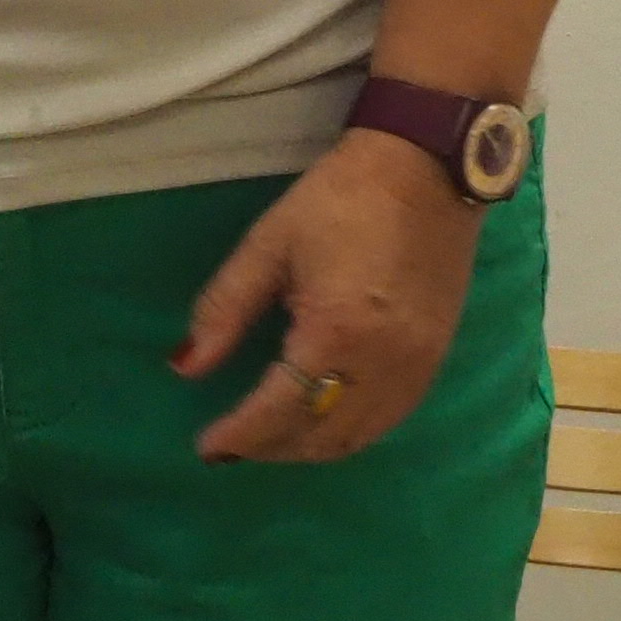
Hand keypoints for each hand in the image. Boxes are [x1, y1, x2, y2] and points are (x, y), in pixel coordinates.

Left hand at [176, 128, 479, 462]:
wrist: (425, 171)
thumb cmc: (339, 200)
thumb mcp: (268, 245)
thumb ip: (224, 309)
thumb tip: (185, 366)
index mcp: (337, 332)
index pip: (280, 407)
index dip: (241, 433)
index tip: (207, 447)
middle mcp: (383, 364)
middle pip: (321, 434)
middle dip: (272, 448)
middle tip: (232, 444)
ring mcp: (417, 367)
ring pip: (358, 438)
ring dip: (309, 448)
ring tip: (267, 439)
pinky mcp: (435, 360)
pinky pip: (388, 420)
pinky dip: (347, 433)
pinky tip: (319, 421)